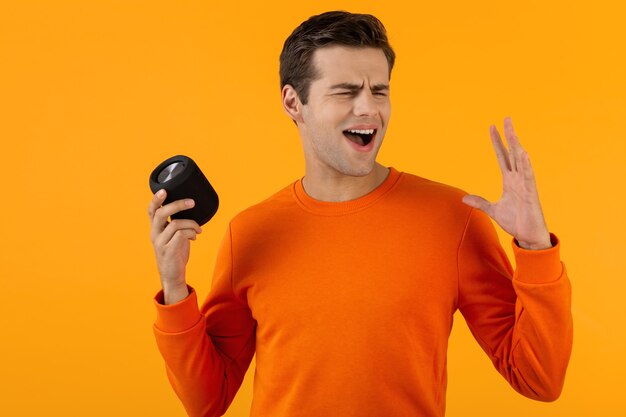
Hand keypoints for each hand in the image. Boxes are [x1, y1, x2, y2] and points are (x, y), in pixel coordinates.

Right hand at [148, 189, 202, 303]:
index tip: (164, 190)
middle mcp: (155, 233)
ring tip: (198, 229)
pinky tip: (195, 236)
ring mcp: (160, 242)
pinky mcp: (168, 250)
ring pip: (176, 224)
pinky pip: (181, 234)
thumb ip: (177, 223)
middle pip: (161, 213)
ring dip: (191, 223)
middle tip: (191, 202)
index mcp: (155, 228)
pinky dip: (191, 232)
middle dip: (178, 205)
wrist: (173, 274)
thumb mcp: (174, 235)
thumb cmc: (175, 252)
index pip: (151, 210)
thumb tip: (191, 209)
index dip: (156, 199)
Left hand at [462, 117, 551, 249]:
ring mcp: (525, 185)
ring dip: (517, 146)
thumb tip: (464, 199)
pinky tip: (524, 154)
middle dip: (509, 136)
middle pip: (512, 153)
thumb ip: (480, 202)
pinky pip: (529, 177)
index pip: (502, 156)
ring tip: (513, 132)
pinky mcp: (530, 194)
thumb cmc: (515, 222)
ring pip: (521, 161)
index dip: (498, 142)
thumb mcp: (492, 210)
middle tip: (506, 118)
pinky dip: (526, 166)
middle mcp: (518, 179)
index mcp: (509, 180)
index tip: (493, 127)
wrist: (527, 236)